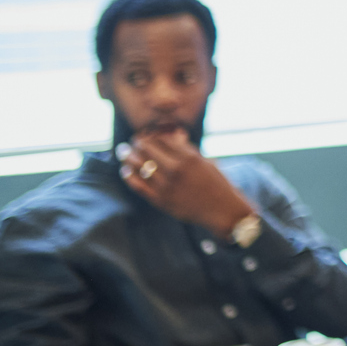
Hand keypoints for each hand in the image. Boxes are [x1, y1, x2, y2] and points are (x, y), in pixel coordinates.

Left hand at [119, 130, 253, 234]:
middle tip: (132, 142)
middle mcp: (176, 169)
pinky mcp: (161, 200)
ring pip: (139, 165)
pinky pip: (138, 185)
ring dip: (128, 156)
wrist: (222, 210)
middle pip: (147, 149)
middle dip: (137, 143)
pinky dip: (129, 176)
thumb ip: (188, 149)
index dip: (152, 135)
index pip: (162, 139)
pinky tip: (125, 170)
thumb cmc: (217, 184)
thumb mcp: (207, 162)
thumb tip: (174, 135)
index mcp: (189, 157)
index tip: (147, 135)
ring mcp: (167, 185)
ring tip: (124, 152)